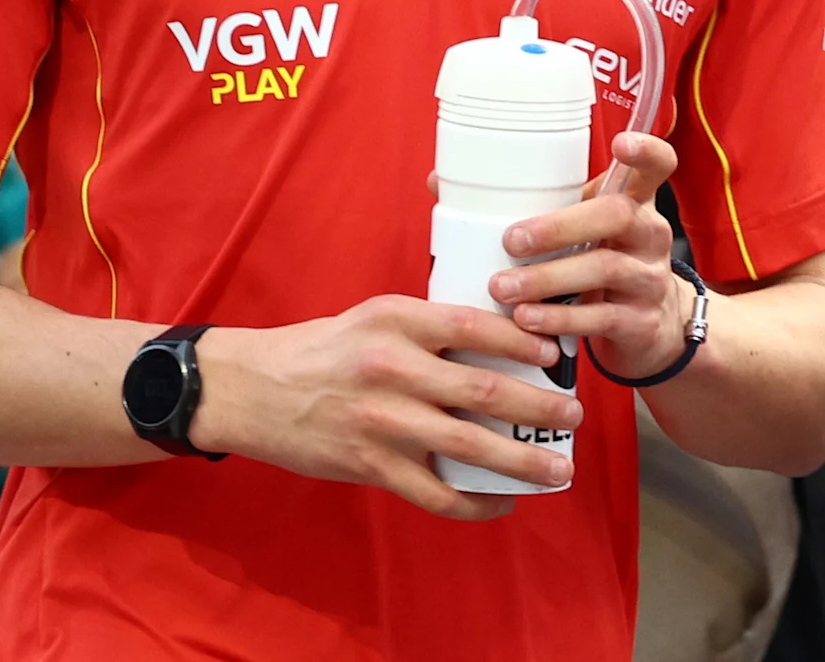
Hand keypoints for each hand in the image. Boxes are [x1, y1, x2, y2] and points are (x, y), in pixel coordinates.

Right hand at [199, 295, 579, 518]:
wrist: (251, 390)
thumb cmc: (317, 352)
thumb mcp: (370, 320)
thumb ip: (423, 332)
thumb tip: (494, 347)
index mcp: (393, 321)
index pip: (474, 327)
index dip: (523, 341)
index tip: (555, 353)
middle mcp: (391, 369)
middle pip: (486, 391)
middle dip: (541, 407)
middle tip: (573, 415)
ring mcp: (384, 422)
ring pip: (472, 447)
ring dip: (524, 462)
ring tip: (558, 469)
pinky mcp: (373, 465)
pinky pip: (439, 494)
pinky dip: (477, 504)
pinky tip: (500, 503)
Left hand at [487, 133, 689, 375]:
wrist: (647, 328)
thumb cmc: (598, 258)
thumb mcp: (577, 226)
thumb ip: (527, 202)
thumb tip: (439, 181)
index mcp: (634, 200)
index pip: (657, 166)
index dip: (645, 151)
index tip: (621, 142)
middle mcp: (649, 234)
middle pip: (617, 216)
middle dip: (560, 226)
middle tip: (511, 240)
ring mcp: (649, 278)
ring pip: (604, 269)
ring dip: (547, 279)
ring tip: (503, 288)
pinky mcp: (641, 322)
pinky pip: (601, 317)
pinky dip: (559, 319)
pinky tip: (527, 320)